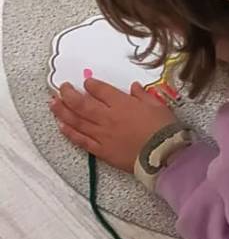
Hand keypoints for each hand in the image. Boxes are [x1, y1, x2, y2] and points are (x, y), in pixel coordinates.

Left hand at [50, 78, 178, 172]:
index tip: (87, 83)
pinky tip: (61, 126)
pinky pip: (81, 140)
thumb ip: (143, 95)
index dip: (90, 84)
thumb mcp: (158, 106)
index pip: (100, 90)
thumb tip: (133, 87)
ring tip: (53, 103)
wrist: (164, 155)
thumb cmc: (164, 129)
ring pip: (77, 121)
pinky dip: (70, 133)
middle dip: (68, 94)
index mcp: (122, 104)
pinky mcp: (102, 150)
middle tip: (62, 88)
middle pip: (81, 103)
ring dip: (62, 111)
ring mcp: (102, 134)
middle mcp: (107, 117)